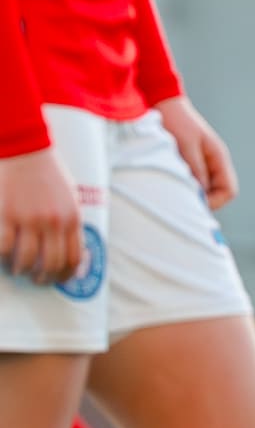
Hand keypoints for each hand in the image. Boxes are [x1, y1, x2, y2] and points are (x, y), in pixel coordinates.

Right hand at [0, 145, 83, 285]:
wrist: (26, 148)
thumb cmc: (48, 173)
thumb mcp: (70, 197)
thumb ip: (70, 222)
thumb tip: (70, 248)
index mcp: (72, 217)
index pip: (74, 258)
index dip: (65, 275)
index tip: (57, 279)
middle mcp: (54, 221)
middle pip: (51, 264)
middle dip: (43, 277)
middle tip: (35, 278)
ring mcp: (29, 219)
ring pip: (27, 260)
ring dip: (21, 269)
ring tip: (17, 269)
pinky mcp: (6, 215)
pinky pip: (3, 247)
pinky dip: (2, 256)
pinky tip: (2, 255)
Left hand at [158, 95, 237, 209]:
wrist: (161, 100)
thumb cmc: (175, 120)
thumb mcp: (186, 145)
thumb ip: (195, 169)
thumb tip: (201, 196)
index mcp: (219, 158)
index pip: (229, 191)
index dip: (214, 202)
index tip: (193, 202)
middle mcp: (214, 163)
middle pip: (217, 194)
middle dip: (201, 200)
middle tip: (179, 198)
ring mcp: (201, 164)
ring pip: (203, 191)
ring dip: (190, 192)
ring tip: (171, 185)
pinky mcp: (188, 163)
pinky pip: (191, 183)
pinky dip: (182, 186)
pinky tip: (167, 179)